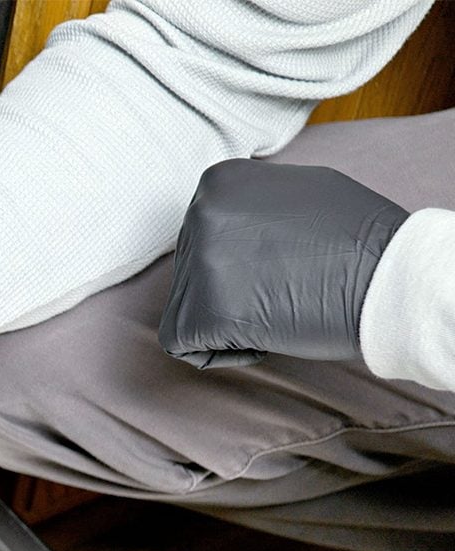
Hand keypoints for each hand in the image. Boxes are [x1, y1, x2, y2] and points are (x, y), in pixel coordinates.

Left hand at [160, 159, 409, 368]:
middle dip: (226, 290)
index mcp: (218, 182)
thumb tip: (229, 219)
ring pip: (186, 307)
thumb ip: (251, 203)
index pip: (200, 236)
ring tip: (276, 308)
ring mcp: (198, 263)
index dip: (236, 262)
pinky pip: (181, 344)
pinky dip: (218, 350)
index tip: (274, 266)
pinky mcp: (201, 312)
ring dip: (225, 320)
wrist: (387, 278)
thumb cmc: (355, 239)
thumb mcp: (296, 190)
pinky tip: (262, 335)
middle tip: (280, 289)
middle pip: (189, 272)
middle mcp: (200, 215)